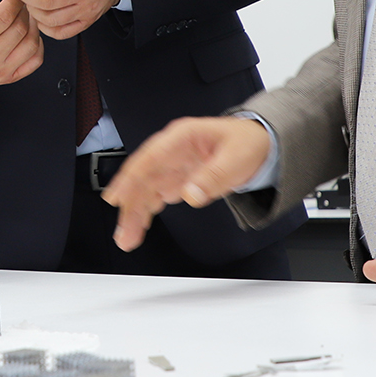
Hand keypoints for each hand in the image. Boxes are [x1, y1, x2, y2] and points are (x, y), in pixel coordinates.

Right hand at [0, 0, 43, 96]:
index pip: (4, 15)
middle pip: (20, 28)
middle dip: (25, 9)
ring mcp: (1, 70)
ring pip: (31, 43)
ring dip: (34, 25)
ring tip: (26, 15)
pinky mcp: (9, 78)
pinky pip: (35, 60)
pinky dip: (38, 44)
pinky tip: (29, 34)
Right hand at [102, 115, 270, 250]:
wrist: (258, 143)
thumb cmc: (247, 143)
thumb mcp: (236, 158)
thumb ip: (213, 177)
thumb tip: (190, 195)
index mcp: (181, 137)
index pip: (148, 158)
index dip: (130, 179)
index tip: (117, 198)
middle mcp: (171, 150)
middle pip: (142, 178)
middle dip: (130, 206)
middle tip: (124, 233)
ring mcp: (172, 165)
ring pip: (145, 190)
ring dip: (134, 214)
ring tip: (126, 239)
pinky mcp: (177, 179)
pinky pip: (155, 196)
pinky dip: (146, 213)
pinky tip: (139, 228)